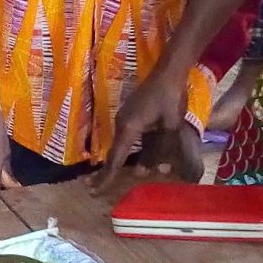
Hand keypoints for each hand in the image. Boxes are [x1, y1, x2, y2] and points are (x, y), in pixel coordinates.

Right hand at [96, 66, 196, 191]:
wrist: (169, 72)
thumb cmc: (170, 98)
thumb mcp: (170, 127)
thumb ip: (162, 149)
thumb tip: (157, 170)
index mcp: (129, 128)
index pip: (115, 158)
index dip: (106, 176)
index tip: (94, 190)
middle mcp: (122, 124)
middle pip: (114, 152)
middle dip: (106, 171)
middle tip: (93, 188)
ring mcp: (126, 117)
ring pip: (122, 145)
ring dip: (119, 161)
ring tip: (109, 177)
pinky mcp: (133, 114)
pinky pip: (128, 137)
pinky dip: (129, 150)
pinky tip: (134, 158)